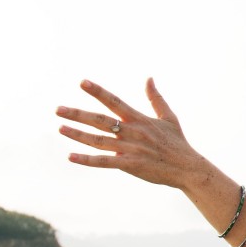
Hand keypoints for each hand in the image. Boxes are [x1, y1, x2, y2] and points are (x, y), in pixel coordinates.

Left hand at [56, 78, 211, 188]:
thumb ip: (156, 98)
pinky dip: (87, 160)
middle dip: (78, 114)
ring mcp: (130, 148)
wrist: (188, 168)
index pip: (114, 101)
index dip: (98, 91)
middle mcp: (132, 132)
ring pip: (98, 140)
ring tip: (60, 128)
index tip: (82, 82)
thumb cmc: (178, 143)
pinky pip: (104, 161)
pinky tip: (71, 156)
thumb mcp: (169, 117)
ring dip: (77, 134)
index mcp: (139, 119)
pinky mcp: (130, 164)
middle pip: (100, 120)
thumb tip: (149, 78)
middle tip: (58, 109)